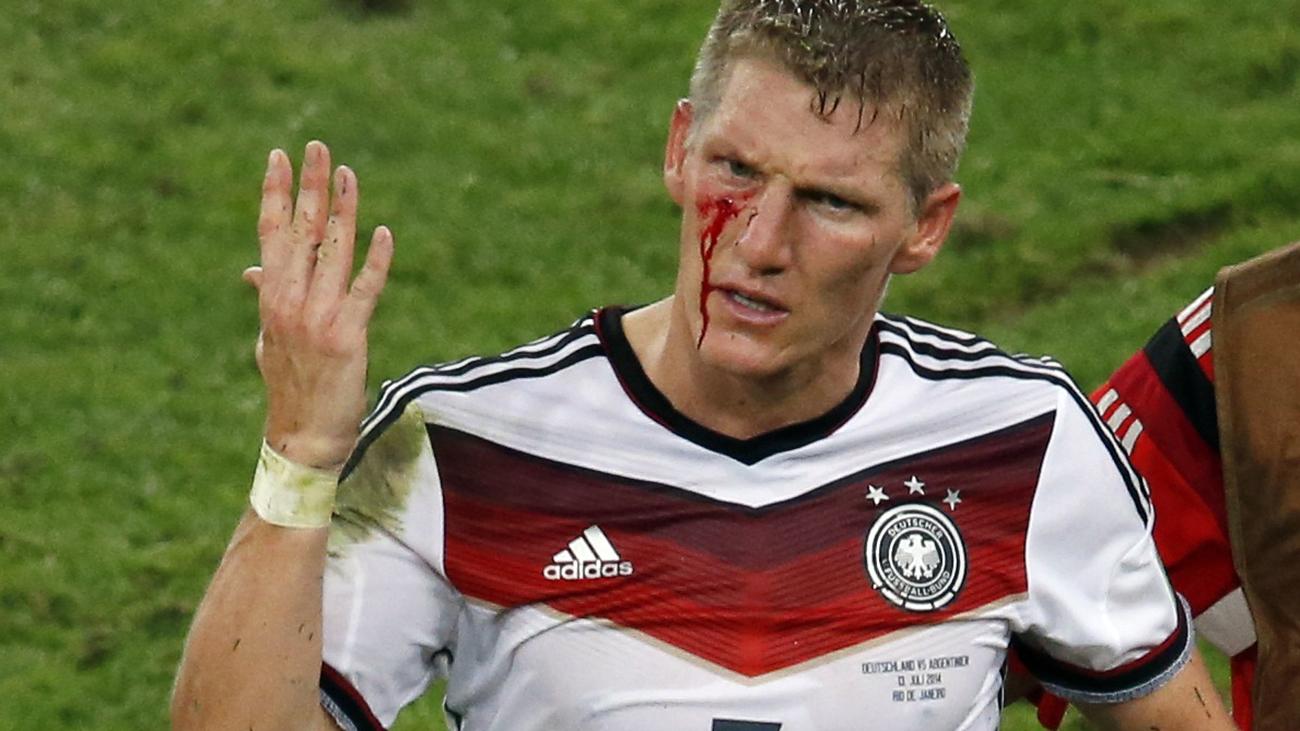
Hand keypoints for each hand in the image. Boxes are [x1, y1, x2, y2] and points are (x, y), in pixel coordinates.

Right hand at [242, 141, 393, 470]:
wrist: (303, 436)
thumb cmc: (291, 384)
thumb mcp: (269, 337)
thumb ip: (267, 298)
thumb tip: (251, 270)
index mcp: (272, 298)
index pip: (271, 234)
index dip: (276, 194)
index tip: (279, 157)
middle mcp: (290, 301)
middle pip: (300, 232)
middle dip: (310, 187)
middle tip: (317, 147)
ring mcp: (318, 317)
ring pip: (333, 252)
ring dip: (343, 211)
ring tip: (349, 175)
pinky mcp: (348, 336)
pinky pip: (366, 289)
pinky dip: (376, 260)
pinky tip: (385, 233)